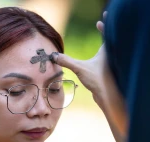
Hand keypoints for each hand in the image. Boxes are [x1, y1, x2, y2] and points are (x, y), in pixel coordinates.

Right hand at [53, 11, 127, 141]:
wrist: (107, 96)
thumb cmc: (97, 80)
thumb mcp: (80, 68)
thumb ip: (66, 61)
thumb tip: (54, 56)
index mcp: (107, 50)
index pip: (107, 32)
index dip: (103, 26)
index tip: (98, 23)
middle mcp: (111, 56)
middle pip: (110, 41)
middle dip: (105, 35)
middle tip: (100, 29)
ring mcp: (111, 64)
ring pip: (109, 52)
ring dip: (104, 47)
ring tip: (100, 44)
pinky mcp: (108, 72)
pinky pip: (106, 61)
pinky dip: (102, 58)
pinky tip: (97, 62)